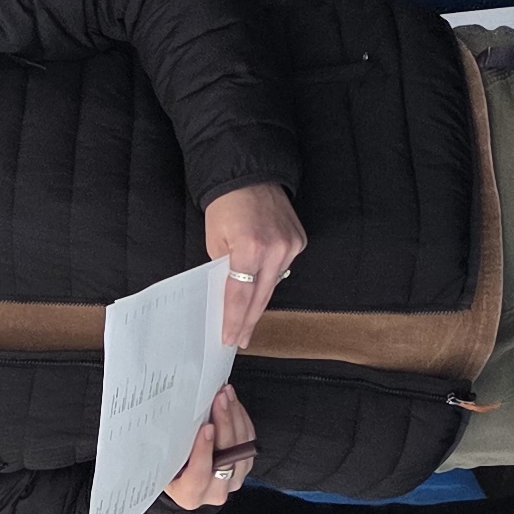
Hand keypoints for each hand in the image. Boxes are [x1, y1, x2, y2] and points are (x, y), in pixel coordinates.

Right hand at [161, 383, 257, 512]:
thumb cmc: (169, 466)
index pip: (199, 476)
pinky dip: (241, 419)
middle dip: (224, 425)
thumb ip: (169, 448)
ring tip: (225, 395)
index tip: (206, 427)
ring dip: (234, 417)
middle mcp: (215, 491)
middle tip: (219, 400)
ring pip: (242, 449)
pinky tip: (232, 403)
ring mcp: (233, 480)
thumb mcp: (163, 462)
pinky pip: (249, 441)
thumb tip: (174, 417)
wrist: (184, 476)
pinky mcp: (244, 466)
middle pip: (226, 460)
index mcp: (189, 495)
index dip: (204, 452)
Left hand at [204, 187, 304, 344]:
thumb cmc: (226, 204)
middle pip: (261, 297)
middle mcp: (275, 249)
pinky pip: (283, 268)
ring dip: (259, 302)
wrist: (249, 174)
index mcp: (249, 248)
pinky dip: (271, 278)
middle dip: (248, 320)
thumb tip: (230, 295)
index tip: (230, 338)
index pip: (240, 295)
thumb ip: (224, 269)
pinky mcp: (298, 241)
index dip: (234, 320)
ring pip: (274, 285)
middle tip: (241, 339)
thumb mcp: (215, 240)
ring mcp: (291, 245)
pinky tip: (260, 289)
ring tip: (247, 321)